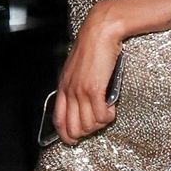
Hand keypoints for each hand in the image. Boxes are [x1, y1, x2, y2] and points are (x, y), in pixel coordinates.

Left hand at [54, 4, 124, 143]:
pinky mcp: (95, 89)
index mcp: (63, 87)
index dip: (66, 135)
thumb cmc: (91, 47)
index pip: (58, 120)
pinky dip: (108, 116)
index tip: (74, 138)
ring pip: (89, 125)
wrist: (99, 32)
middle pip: (74, 128)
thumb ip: (75, 86)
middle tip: (98, 123)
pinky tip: (112, 107)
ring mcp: (81, 92)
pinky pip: (101, 116)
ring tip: (107, 112)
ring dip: (101, 123)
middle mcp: (70, 92)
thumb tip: (82, 102)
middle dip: (87, 132)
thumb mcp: (76, 69)